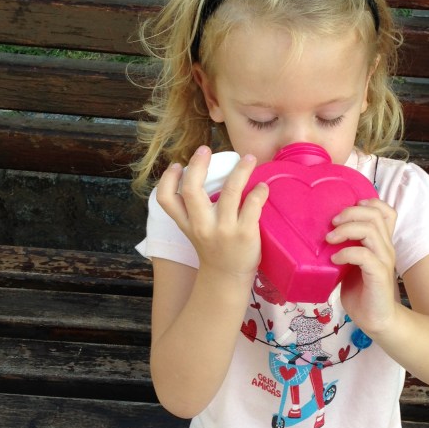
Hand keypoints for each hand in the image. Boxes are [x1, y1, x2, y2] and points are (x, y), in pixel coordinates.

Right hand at [156, 147, 268, 279]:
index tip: (176, 165)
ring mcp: (224, 230)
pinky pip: (252, 205)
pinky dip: (259, 192)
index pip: (165, 200)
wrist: (227, 279)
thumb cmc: (214, 250)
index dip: (167, 179)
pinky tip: (262, 186)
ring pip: (230, 192)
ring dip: (241, 170)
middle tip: (205, 148)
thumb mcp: (195, 232)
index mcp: (187, 224)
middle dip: (197, 165)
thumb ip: (194, 211)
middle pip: (192, 190)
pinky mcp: (245, 234)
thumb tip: (202, 177)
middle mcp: (202, 225)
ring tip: (249, 158)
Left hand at [325, 198, 398, 334]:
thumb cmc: (361, 292)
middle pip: (375, 215)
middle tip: (332, 223)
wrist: (376, 319)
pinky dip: (347, 252)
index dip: (369, 203)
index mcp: (381, 242)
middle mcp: (386, 247)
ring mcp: (384, 260)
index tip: (348, 207)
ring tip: (329, 239)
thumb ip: (346, 248)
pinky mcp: (379, 275)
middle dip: (350, 213)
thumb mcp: (352, 264)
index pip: (386, 212)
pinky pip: (364, 255)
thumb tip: (322, 236)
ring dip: (346, 230)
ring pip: (370, 230)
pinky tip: (335, 259)